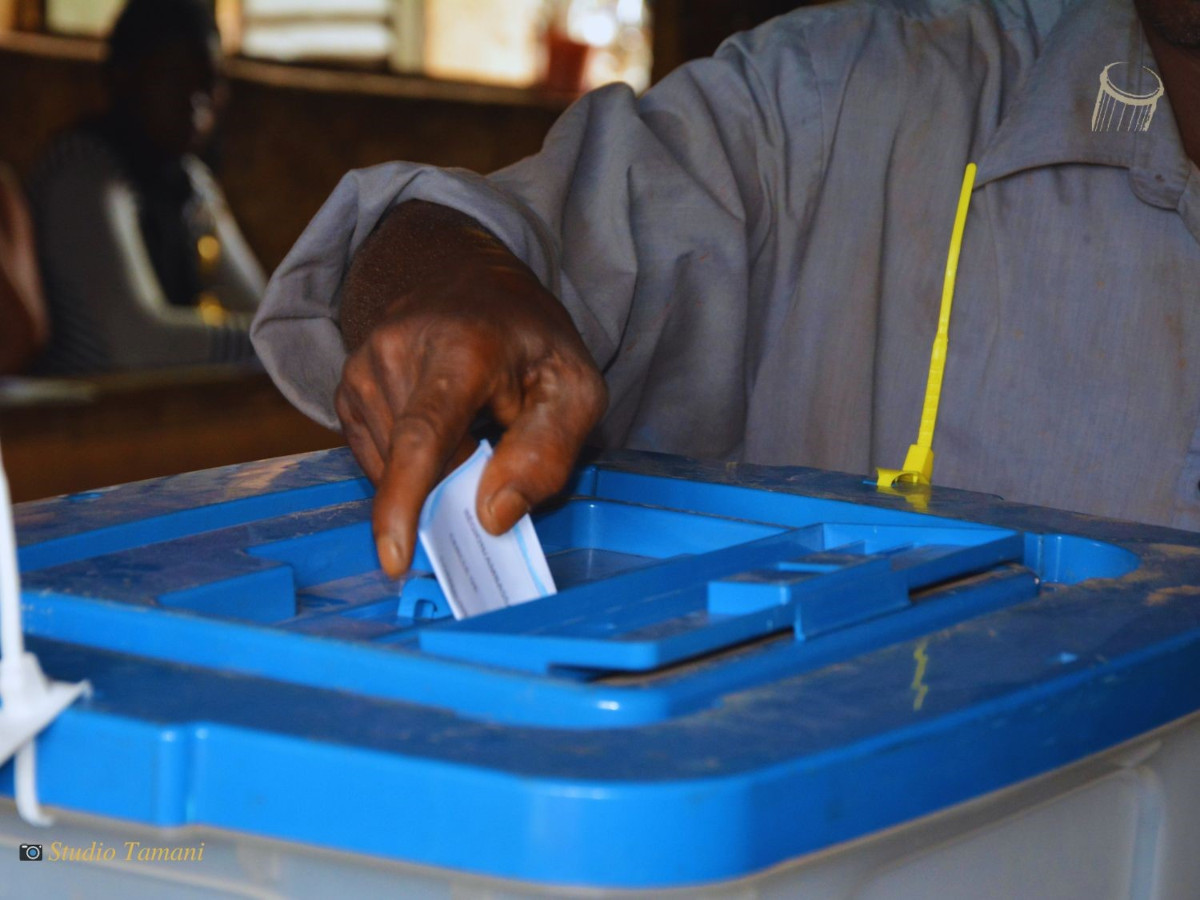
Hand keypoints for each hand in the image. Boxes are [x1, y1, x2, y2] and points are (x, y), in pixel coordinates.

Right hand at [334, 201, 606, 576]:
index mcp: (461, 349)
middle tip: (495, 444)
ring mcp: (362, 369)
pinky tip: (442, 423)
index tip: (396, 559)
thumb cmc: (527, 337)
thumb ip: (546, 453)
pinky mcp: (346, 388)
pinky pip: (378, 458)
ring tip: (469, 419)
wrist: (465, 274)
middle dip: (458, 483)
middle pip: (418, 466)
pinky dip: (412, 461)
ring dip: (437, 468)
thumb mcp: (574, 386)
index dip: (404, 504)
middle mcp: (396, 352)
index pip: (422, 438)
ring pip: (394, 468)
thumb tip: (493, 518)